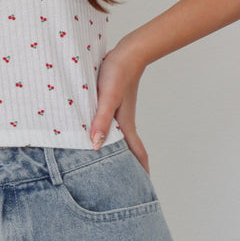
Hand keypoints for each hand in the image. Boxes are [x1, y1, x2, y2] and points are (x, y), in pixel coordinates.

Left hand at [89, 43, 149, 172]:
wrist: (127, 51)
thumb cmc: (117, 73)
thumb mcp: (107, 97)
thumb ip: (101, 120)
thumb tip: (96, 145)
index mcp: (125, 125)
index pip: (137, 153)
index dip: (141, 171)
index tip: (143, 189)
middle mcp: (124, 121)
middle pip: (128, 149)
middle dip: (128, 166)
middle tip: (125, 184)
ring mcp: (119, 112)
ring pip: (119, 137)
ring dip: (117, 151)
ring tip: (110, 164)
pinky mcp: (113, 102)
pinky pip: (110, 124)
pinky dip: (107, 134)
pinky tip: (96, 134)